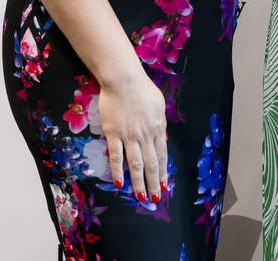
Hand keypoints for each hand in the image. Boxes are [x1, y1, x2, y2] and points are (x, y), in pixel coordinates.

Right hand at [98, 70, 169, 200]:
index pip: (162, 155)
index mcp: (158, 128)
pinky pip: (116, 156)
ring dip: (138, 182)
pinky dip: (117, 171)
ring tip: (140, 196)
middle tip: (154, 198)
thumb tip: (161, 134)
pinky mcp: (113, 134)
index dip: (163, 172)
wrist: (123, 80)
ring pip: (135, 164)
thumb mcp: (159, 105)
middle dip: (154, 183)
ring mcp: (129, 136)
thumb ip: (159, 122)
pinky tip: (119, 183)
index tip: (164, 185)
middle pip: (151, 164)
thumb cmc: (143, 89)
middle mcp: (145, 135)